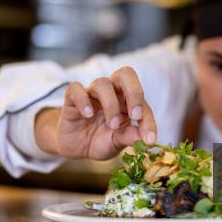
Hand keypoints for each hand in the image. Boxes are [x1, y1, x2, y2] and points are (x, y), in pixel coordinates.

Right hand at [34, 66, 156, 159]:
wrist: (75, 147)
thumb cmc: (100, 140)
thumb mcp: (116, 143)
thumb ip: (129, 138)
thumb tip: (145, 140)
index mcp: (127, 102)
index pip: (142, 103)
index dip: (148, 120)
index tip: (149, 139)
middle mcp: (112, 92)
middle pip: (126, 74)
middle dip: (134, 93)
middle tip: (135, 116)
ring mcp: (92, 94)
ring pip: (102, 83)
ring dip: (110, 104)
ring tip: (112, 125)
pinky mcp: (72, 98)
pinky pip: (75, 89)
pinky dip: (83, 100)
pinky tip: (88, 115)